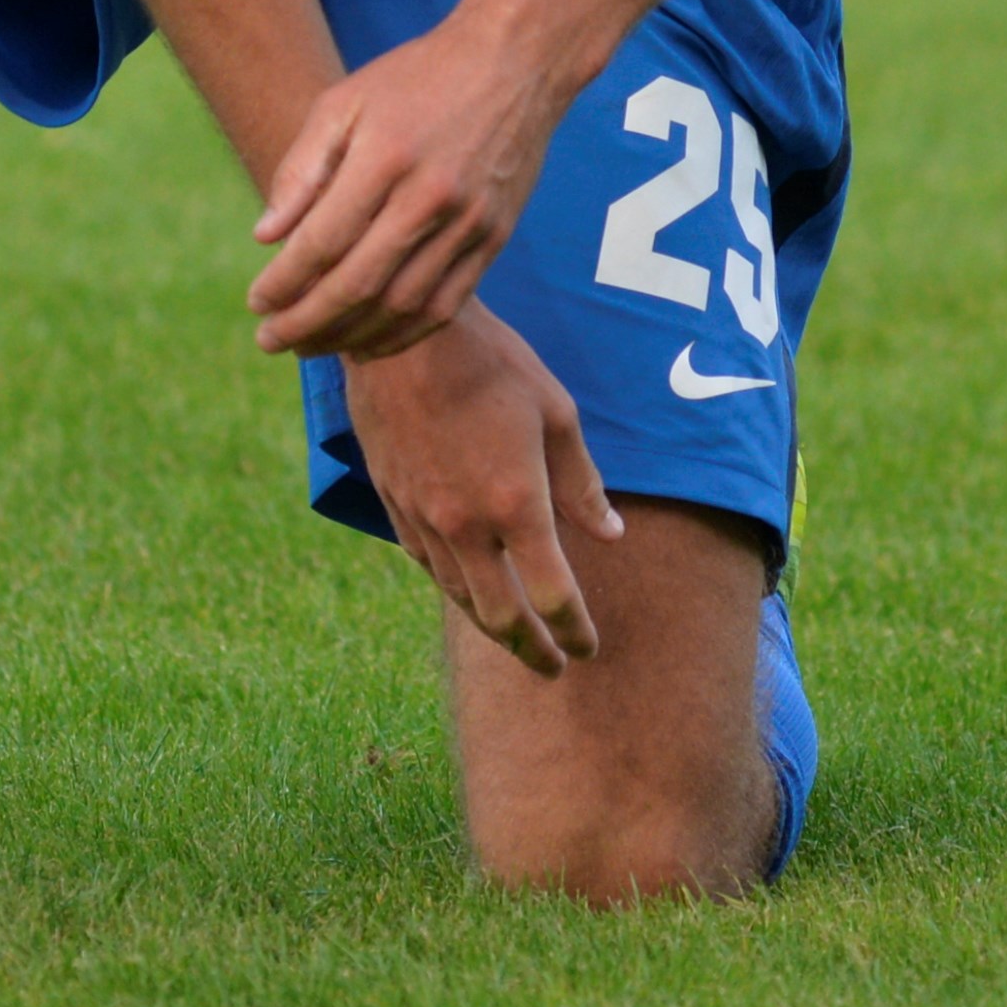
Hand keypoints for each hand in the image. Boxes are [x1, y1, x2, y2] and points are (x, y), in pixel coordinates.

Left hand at [246, 3, 577, 358]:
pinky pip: (445, 305)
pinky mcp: (495, 238)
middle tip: (269, 340)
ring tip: (310, 347)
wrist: (514, 61)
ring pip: (402, 306)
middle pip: (359, 284)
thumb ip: (301, 170)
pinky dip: (402, 335)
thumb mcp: (343, 102)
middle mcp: (431, 195)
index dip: (283, 282)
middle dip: (306, 323)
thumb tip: (265, 239)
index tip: (255, 302)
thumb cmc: (415, 79)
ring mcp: (469, 222)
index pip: (322, 242)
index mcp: (386, 156)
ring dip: (350, 337)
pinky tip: (366, 342)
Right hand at [342, 309, 623, 674]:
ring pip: (460, 597)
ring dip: (491, 629)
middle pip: (501, 617)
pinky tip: (469, 592)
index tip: (588, 649)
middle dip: (531, 650)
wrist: (400, 336)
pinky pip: (429, 566)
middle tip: (552, 670)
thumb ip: (581, 483)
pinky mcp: (395, 505)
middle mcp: (466, 526)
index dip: (574, 631)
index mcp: (516, 505)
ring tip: (515, 643)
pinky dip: (456, 589)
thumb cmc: (491, 363)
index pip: (553, 595)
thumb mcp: (555, 414)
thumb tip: (612, 533)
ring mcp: (424, 520)